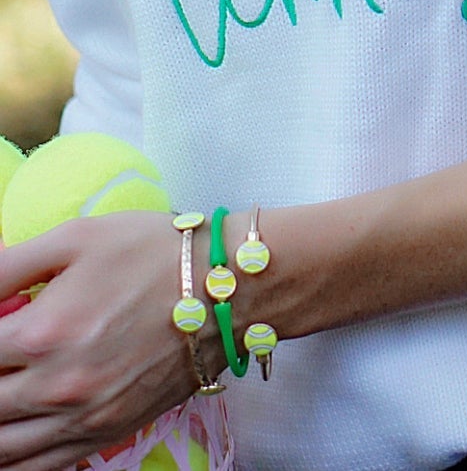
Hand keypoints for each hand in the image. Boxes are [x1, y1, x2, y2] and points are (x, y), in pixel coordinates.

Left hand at [0, 211, 196, 470]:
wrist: (226, 289)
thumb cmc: (152, 253)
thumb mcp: (77, 237)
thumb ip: (9, 264)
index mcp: (42, 332)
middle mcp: (55, 386)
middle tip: (1, 357)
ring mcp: (81, 419)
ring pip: (2, 447)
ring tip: (4, 389)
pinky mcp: (105, 435)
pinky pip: (37, 468)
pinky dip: (12, 460)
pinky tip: (11, 436)